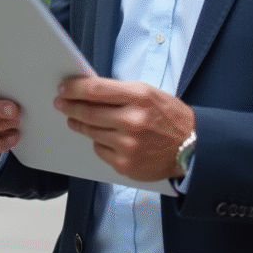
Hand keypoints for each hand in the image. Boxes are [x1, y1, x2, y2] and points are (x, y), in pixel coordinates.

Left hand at [54, 76, 194, 180]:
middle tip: (60, 102)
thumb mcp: (148, 93)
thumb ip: (120, 91)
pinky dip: (98, 141)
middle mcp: (132, 121)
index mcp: (139, 97)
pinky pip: (100, 150)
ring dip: (79, 124)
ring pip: (90, 132)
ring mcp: (128, 145)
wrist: (192, 147)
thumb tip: (89, 90)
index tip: (64, 88)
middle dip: (69, 106)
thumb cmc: (169, 116)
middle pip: (88, 112)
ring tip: (75, 119)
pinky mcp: (125, 164)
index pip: (95, 90)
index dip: (74, 88)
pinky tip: (102, 136)